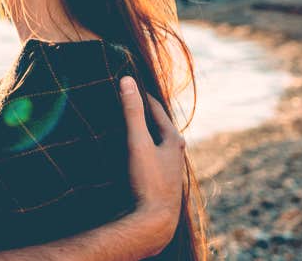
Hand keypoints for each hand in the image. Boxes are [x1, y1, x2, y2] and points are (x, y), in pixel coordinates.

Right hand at [119, 76, 185, 252]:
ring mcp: (171, 167)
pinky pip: (152, 156)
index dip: (140, 95)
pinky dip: (142, 148)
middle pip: (157, 124)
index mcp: (174, 139)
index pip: (155, 108)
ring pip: (156, 141)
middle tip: (124, 100)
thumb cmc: (147, 181)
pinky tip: (132, 153)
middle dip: (141, 112)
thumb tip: (127, 80)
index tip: (126, 83)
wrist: (155, 221)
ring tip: (126, 124)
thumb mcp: (137, 142)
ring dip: (142, 131)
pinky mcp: (163, 181)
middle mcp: (177, 152)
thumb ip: (132, 111)